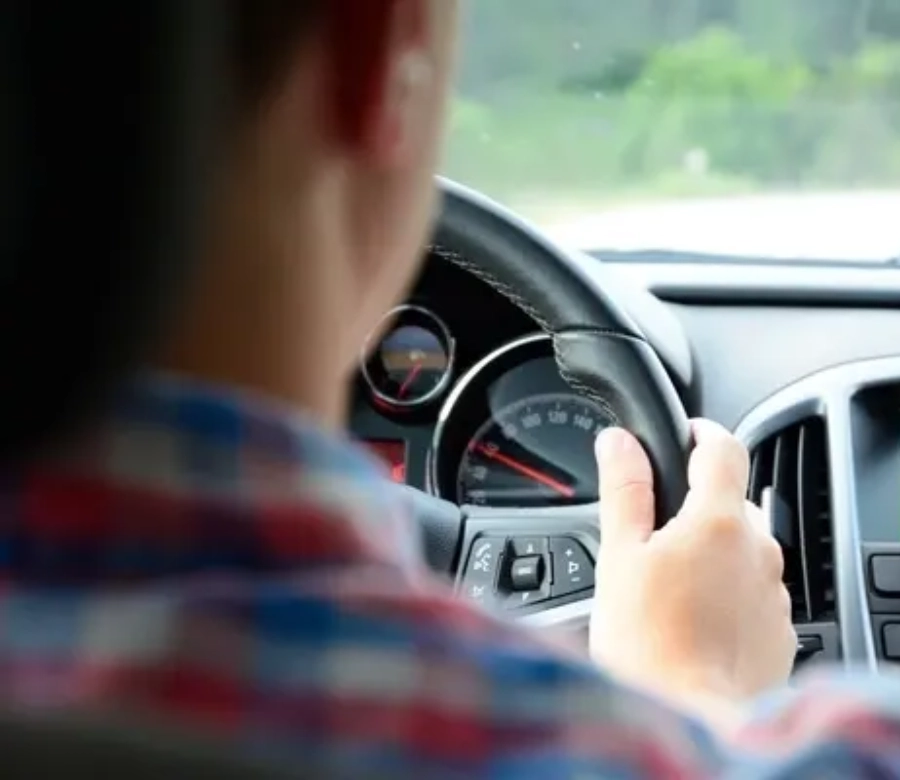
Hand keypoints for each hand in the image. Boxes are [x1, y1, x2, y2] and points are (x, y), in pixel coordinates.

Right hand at [590, 420, 795, 730]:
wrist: (691, 722)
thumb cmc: (650, 645)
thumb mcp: (620, 556)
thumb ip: (624, 490)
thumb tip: (618, 440)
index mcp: (719, 520)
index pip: (724, 448)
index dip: (702, 432)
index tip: (687, 434)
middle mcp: (759, 550)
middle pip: (733, 502)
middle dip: (699, 506)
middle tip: (655, 536)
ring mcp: (774, 593)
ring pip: (745, 550)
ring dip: (715, 553)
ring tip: (671, 587)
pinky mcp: (780, 632)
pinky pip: (755, 594)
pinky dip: (730, 594)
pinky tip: (695, 620)